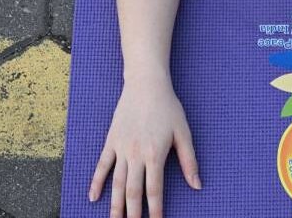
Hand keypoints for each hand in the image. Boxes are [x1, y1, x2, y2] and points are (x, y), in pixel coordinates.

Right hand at [88, 73, 201, 217]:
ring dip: (115, 204)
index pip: (154, 190)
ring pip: (116, 183)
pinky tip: (93, 198)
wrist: (146, 86)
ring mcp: (121, 149)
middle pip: (132, 191)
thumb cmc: (168, 108)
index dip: (155, 209)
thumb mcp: (183, 133)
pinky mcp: (111, 142)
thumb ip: (189, 161)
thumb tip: (197, 185)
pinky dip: (96, 182)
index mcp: (155, 154)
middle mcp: (135, 155)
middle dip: (133, 213)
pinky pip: (102, 166)